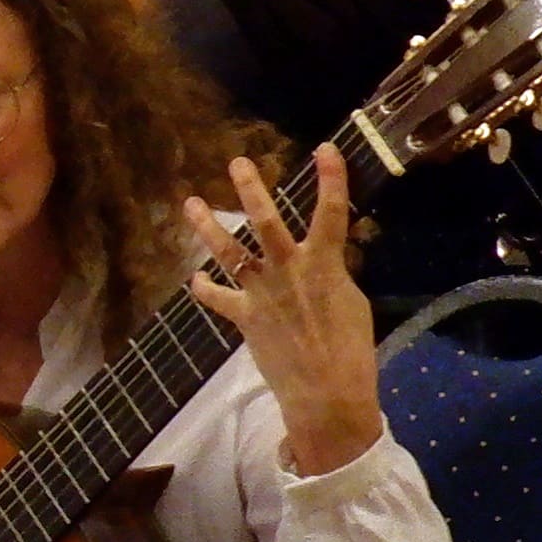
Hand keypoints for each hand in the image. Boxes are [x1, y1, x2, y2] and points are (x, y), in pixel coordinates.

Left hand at [190, 145, 386, 475]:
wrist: (326, 393)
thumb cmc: (351, 349)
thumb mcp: (352, 303)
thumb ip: (333, 274)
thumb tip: (326, 257)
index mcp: (324, 266)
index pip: (332, 214)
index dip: (331, 179)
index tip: (325, 148)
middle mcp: (288, 271)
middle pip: (266, 222)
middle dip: (251, 190)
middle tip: (236, 162)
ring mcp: (261, 292)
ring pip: (228, 252)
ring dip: (207, 227)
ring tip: (189, 203)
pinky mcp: (244, 316)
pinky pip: (218, 298)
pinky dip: (206, 289)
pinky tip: (195, 280)